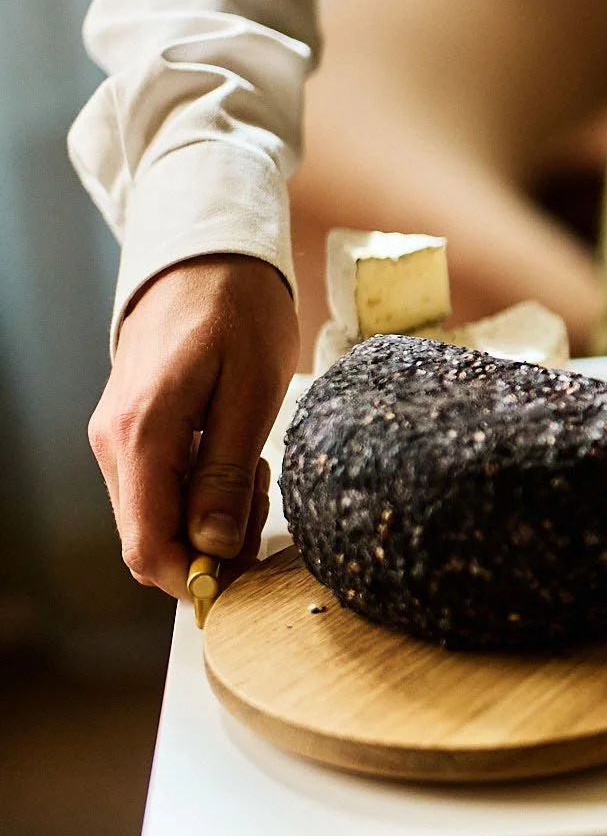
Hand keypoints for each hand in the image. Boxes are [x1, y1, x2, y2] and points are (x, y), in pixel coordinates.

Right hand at [89, 254, 297, 597]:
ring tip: (255, 469)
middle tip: (264, 500)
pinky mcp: (131, 432)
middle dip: (213, 544)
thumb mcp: (252, 391)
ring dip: (211, 515)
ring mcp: (116, 438)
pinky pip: (160, 487)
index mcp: (141, 436)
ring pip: (157, 516)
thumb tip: (213, 546)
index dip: (194, 580)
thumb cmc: (238, 311)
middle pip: (152, 539)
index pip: (147, 546)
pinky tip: (237, 459)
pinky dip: (201, 491)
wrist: (206, 255)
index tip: (245, 576)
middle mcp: (114, 444)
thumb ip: (228, 472)